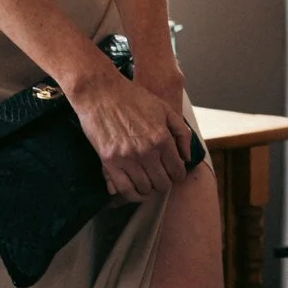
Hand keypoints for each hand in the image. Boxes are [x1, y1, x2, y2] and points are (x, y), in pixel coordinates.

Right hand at [69, 67, 190, 198]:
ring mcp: (127, 158)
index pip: (177, 170)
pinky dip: (131, 194)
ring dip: (148, 188)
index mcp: (162, 138)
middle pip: (162, 183)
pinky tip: (134, 189)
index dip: (178, 175)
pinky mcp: (109, 162)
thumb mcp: (165, 109)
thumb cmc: (133, 98)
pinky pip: (124, 189)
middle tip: (160, 177)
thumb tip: (186, 157)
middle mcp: (146, 151)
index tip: (174, 173)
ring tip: (147, 181)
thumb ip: (181, 133)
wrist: (101, 93)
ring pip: (144, 189)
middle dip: (164, 182)